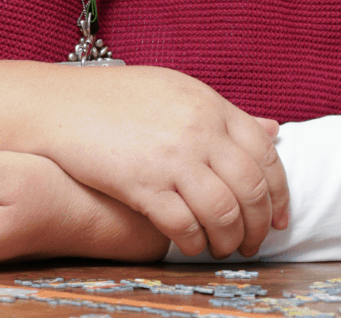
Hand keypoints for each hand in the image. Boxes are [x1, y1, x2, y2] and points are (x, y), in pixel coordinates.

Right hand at [0, 62, 288, 259]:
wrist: (60, 104)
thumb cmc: (117, 98)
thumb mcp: (176, 91)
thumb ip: (224, 114)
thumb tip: (274, 130)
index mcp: (209, 103)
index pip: (265, 152)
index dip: (279, 190)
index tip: (278, 215)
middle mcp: (198, 129)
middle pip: (251, 188)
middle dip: (260, 224)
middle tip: (254, 242)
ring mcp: (172, 156)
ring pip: (225, 212)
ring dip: (230, 240)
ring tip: (223, 249)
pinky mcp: (144, 183)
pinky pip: (185, 225)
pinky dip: (194, 242)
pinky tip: (190, 245)